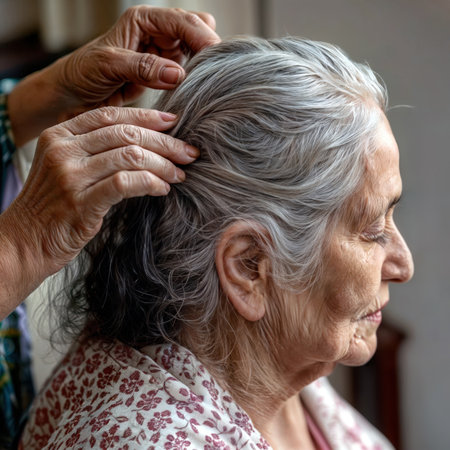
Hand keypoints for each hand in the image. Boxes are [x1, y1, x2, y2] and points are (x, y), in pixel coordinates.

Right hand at [0, 106, 197, 317]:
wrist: (24, 242)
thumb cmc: (54, 206)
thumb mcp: (67, 168)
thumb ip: (97, 150)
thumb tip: (146, 142)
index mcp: (60, 134)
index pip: (111, 114)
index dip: (147, 117)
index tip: (174, 124)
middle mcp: (63, 148)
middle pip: (127, 133)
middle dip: (165, 143)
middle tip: (188, 154)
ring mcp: (70, 175)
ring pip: (131, 155)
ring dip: (163, 165)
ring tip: (178, 175)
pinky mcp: (80, 202)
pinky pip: (126, 183)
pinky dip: (151, 183)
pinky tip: (162, 189)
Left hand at [8, 6, 219, 145]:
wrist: (73, 95)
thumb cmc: (83, 73)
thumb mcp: (109, 65)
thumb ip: (142, 66)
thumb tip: (178, 74)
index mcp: (142, 20)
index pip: (181, 21)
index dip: (201, 37)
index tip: (216, 58)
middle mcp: (155, 32)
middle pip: (195, 32)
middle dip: (207, 49)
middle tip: (219, 73)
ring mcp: (161, 53)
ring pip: (195, 52)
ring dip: (203, 66)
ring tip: (211, 84)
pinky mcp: (163, 73)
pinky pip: (187, 72)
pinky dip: (195, 80)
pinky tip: (198, 91)